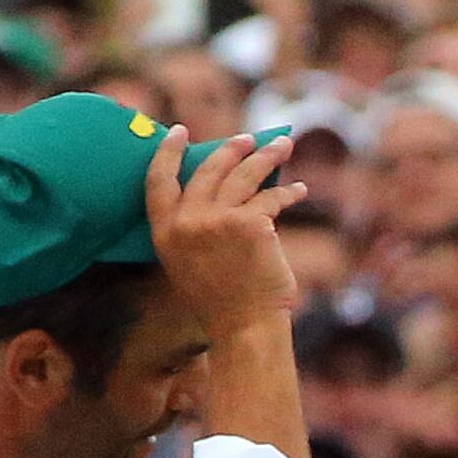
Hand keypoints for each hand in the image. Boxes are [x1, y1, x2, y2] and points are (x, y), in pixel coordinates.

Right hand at [143, 126, 307, 333]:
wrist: (244, 325)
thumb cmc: (222, 299)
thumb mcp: (190, 261)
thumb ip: (194, 227)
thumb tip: (223, 188)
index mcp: (164, 232)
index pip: (158, 181)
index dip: (167, 152)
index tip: (180, 131)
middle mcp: (186, 222)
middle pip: (208, 170)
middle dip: (231, 148)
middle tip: (247, 138)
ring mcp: (217, 220)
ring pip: (244, 175)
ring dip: (266, 156)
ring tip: (282, 144)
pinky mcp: (249, 223)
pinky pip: (271, 197)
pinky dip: (288, 192)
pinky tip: (299, 190)